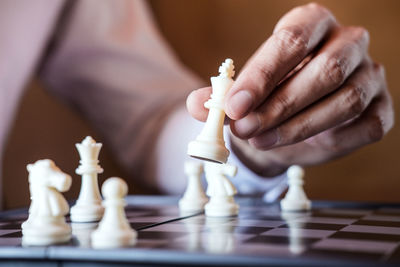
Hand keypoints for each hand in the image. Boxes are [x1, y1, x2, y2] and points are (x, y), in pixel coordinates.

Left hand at [187, 3, 393, 175]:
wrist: (298, 119)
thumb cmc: (270, 96)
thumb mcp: (244, 91)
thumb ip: (220, 96)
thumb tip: (197, 105)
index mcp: (312, 24)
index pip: (291, 41)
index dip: (261, 75)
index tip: (233, 105)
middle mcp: (349, 43)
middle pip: (325, 70)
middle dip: (280, 105)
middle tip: (243, 129)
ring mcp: (371, 75)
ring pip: (346, 100)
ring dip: (299, 126)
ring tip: (260, 141)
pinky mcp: (381, 109)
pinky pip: (364, 125)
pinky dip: (331, 141)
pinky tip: (300, 148)